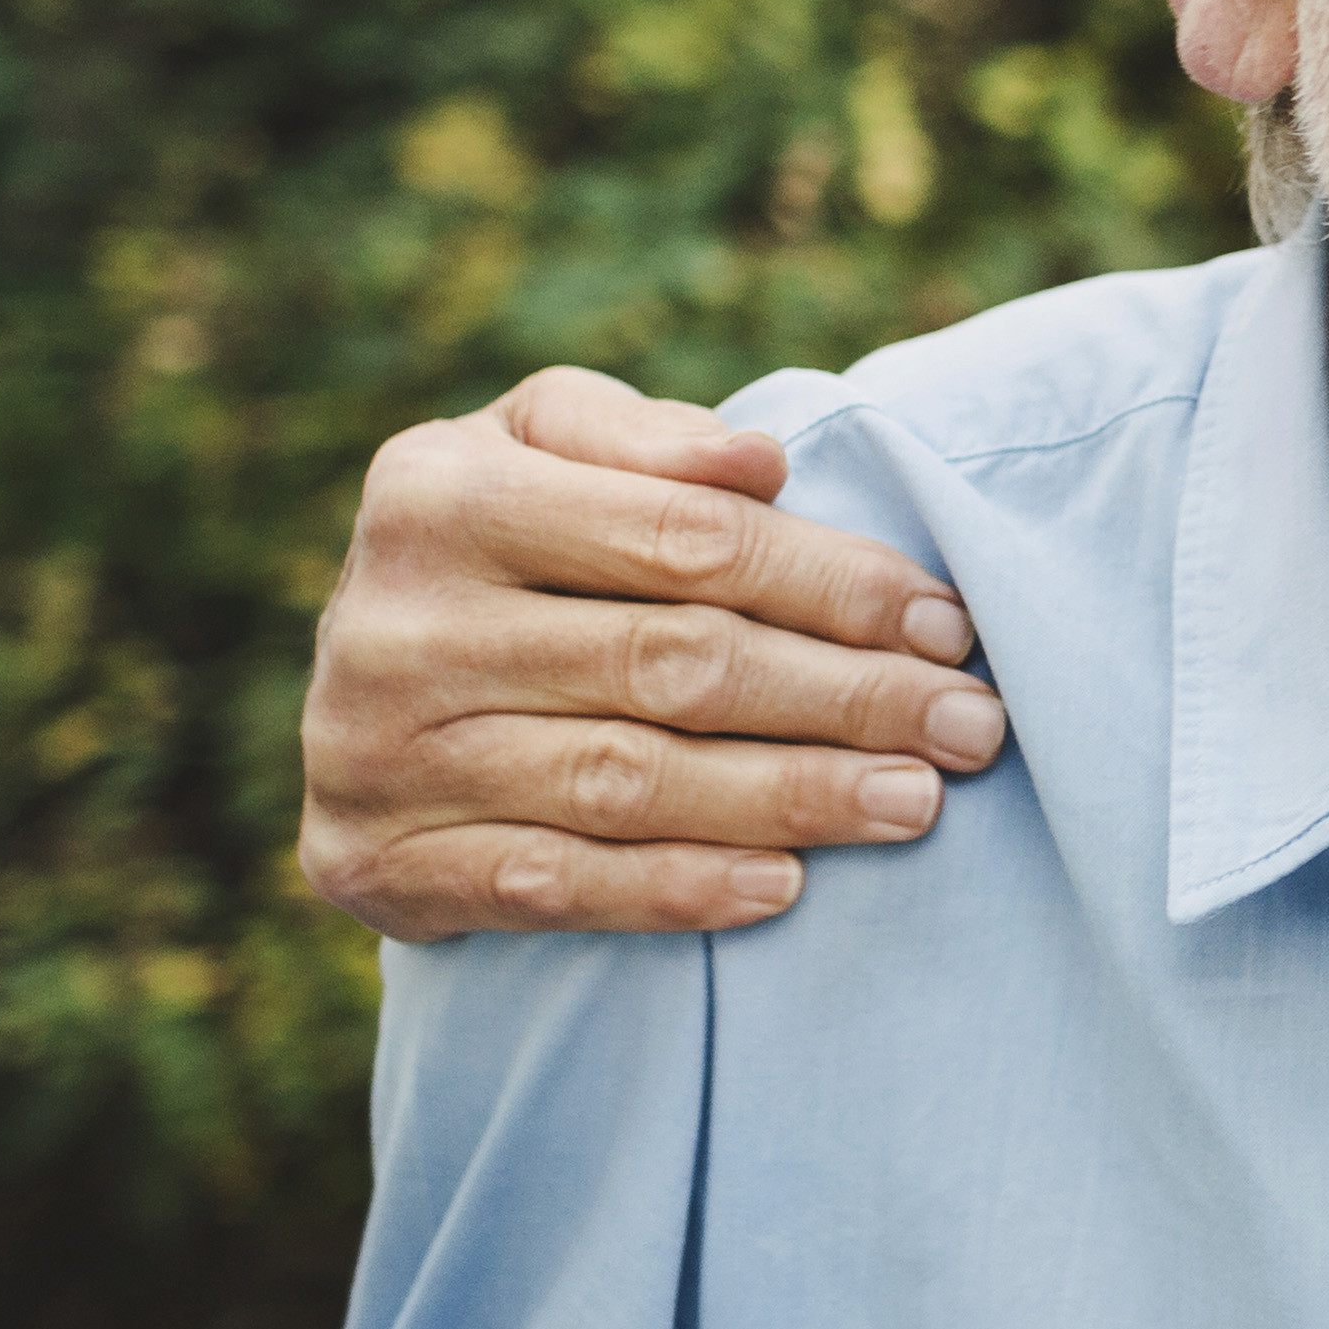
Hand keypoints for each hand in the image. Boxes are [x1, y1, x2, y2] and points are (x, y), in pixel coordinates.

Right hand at [299, 366, 1007, 942]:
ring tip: (917, 802)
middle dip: (846, 697)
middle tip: (972, 726)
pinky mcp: (375, 863)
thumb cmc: (509, 545)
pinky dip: (676, 887)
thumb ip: (642, 440)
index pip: (685, 540)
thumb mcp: (546, 448)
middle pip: (673, 664)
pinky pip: (552, 884)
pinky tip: (784, 884)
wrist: (356, 688)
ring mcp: (372, 751)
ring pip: (627, 781)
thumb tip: (758, 461)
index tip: (948, 623)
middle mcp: (392, 623)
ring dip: (792, 798)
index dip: (833, 584)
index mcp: (436, 492)